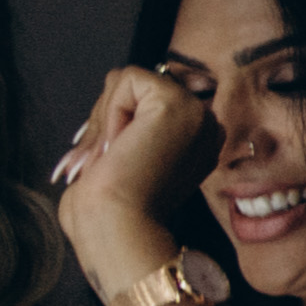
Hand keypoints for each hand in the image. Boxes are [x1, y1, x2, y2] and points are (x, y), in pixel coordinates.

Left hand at [54, 64, 216, 280]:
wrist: (116, 226)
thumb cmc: (110, 209)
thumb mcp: (121, 161)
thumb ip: (125, 132)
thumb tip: (104, 111)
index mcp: (196, 142)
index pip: (144, 102)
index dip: (114, 123)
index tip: (107, 160)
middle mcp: (205, 127)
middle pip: (135, 87)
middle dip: (104, 119)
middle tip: (100, 160)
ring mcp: (197, 113)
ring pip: (129, 80)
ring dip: (104, 118)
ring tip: (110, 156)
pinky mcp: (177, 104)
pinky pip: (128, 79)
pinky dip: (110, 110)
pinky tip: (120, 145)